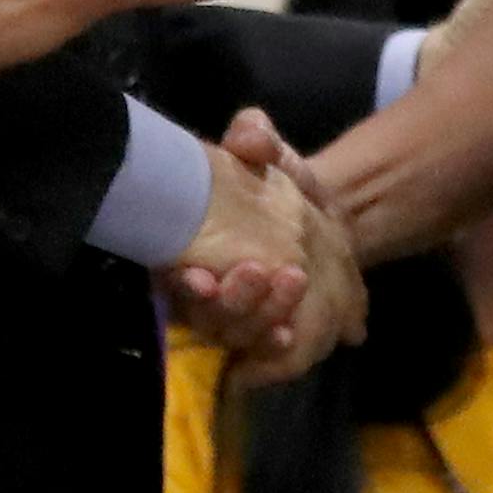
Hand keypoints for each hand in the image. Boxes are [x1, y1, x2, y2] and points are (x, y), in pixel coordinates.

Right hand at [163, 140, 365, 389]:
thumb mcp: (264, 150)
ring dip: (259, 317)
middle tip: (261, 271)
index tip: (200, 280)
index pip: (177, 278)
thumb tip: (252, 136)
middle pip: (208, 315)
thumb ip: (254, 137)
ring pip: (236, 334)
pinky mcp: (267, 329)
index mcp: (194, 249)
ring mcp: (236, 314)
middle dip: (234, 300)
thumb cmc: (274, 179)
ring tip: (292, 282)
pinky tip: (290, 334)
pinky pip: (264, 355)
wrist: (315, 207)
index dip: (185, 285)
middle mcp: (207, 288)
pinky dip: (274, 349)